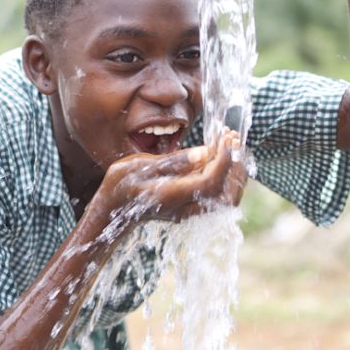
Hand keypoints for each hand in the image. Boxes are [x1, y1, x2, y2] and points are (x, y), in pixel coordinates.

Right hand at [95, 131, 245, 231]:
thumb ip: (175, 161)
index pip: (210, 183)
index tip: (226, 138)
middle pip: (227, 196)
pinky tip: (220, 154)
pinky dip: (225, 174)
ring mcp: (189, 211)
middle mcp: (184, 209)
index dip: (224, 160)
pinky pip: (218, 194)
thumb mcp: (141, 164)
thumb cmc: (121, 184)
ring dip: (234, 170)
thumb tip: (204, 153)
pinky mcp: (191, 207)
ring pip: (226, 198)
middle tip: (233, 139)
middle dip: (236, 166)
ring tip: (229, 143)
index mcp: (171, 196)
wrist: (113, 209)